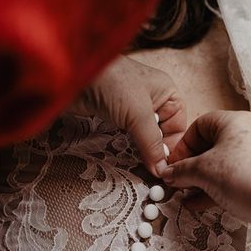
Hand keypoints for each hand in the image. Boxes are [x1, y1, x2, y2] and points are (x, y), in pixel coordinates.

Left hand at [72, 55, 185, 176]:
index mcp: (167, 94)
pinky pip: (128, 138)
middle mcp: (153, 101)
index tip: (168, 172)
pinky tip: (130, 162)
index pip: (179, 128)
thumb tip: (162, 171)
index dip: (175, 150)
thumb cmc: (112, 83)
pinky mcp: (115, 117)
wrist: (72, 73)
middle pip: (163, 135)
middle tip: (155, 177)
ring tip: (144, 173)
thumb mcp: (138, 114)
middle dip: (159, 154)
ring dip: (143, 154)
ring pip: (145, 138)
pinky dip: (129, 150)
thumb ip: (151, 143)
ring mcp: (133, 109)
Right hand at [162, 110, 250, 225]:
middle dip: (191, 167)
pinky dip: (216, 188)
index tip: (174, 165)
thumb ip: (181, 171)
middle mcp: (250, 132)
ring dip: (201, 180)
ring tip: (186, 196)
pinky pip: (234, 177)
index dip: (183, 146)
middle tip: (178, 182)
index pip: (200, 125)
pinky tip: (198, 204)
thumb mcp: (201, 171)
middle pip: (212, 146)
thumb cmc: (240, 176)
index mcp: (235, 121)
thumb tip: (169, 174)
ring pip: (223, 164)